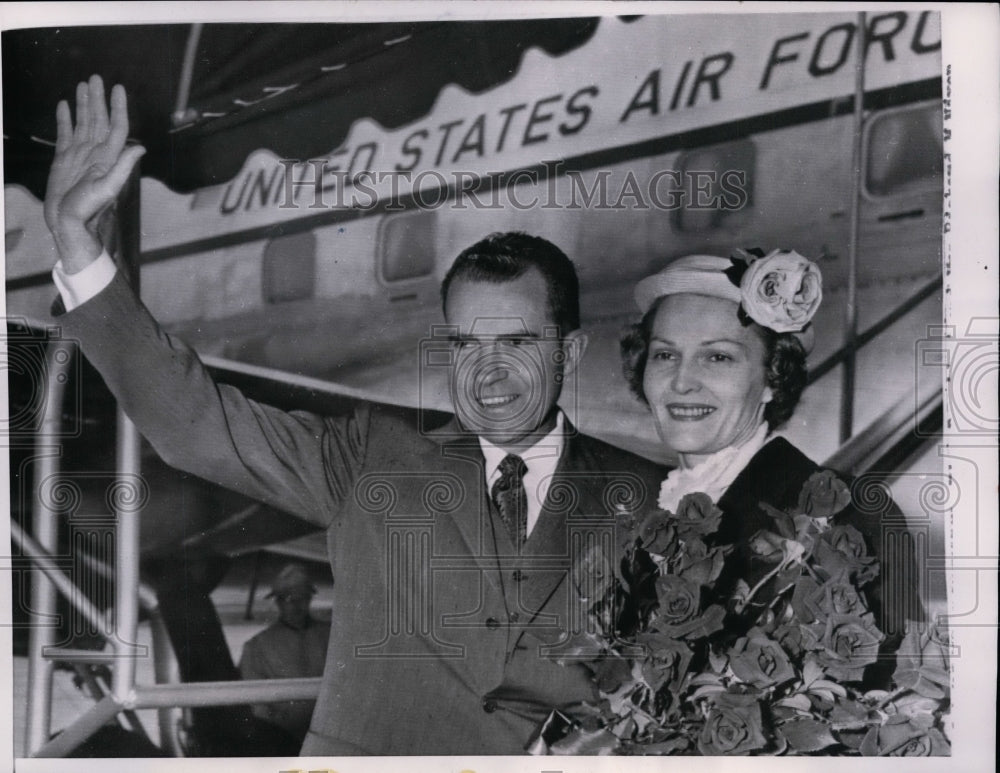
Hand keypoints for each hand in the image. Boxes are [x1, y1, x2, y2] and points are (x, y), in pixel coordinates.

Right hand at [43, 74, 145, 272]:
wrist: (67, 222)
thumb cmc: (88, 209)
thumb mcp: (108, 188)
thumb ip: (123, 167)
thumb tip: (141, 148)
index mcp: (107, 156)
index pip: (115, 126)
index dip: (118, 107)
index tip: (118, 88)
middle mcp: (95, 152)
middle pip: (98, 119)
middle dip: (98, 99)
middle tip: (97, 78)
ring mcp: (79, 154)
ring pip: (83, 122)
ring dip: (84, 104)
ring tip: (83, 85)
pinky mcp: (64, 159)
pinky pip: (65, 133)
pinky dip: (65, 118)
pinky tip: (65, 105)